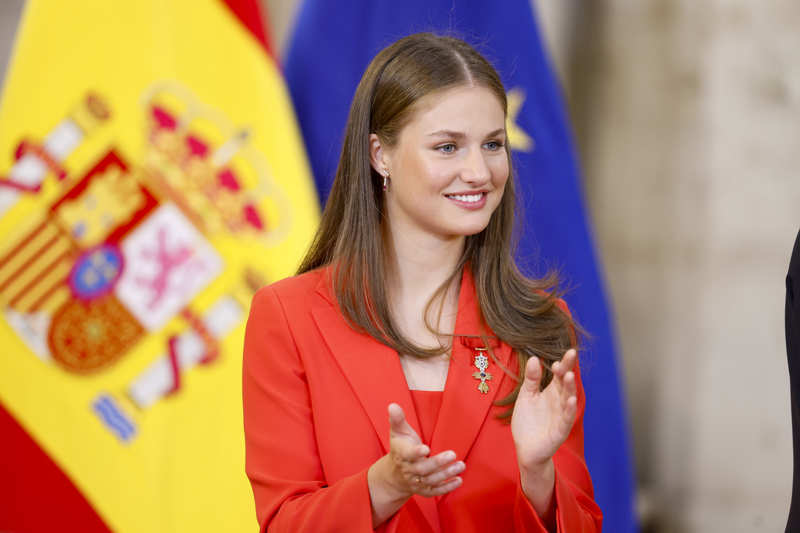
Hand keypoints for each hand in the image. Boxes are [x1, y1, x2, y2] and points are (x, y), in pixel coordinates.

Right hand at [385, 403, 463, 497]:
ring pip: (431, 480)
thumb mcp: (397, 432)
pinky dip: (447, 488)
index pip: (408, 455)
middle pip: (422, 469)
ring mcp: (415, 481)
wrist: (394, 475)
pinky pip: (435, 491)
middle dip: (438, 463)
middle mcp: (408, 470)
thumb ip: (397, 419)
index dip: (416, 452)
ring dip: (446, 474)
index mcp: (402, 454)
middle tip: (453, 454)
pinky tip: (459, 480)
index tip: (426, 448)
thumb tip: (392, 405)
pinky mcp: (423, 490)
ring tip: (461, 465)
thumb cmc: (400, 448)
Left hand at [511, 349, 577, 470]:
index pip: (559, 375)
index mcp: (551, 392)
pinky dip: (569, 410)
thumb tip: (535, 358)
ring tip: (569, 375)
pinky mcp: (559, 430)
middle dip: (568, 370)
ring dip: (570, 387)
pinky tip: (571, 400)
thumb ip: (531, 379)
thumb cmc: (528, 422)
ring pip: (568, 399)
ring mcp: (561, 415)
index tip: (562, 355)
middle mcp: (559, 402)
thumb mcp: (526, 396)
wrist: (525, 448)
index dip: (562, 364)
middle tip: (571, 355)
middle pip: (566, 383)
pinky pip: (566, 419)